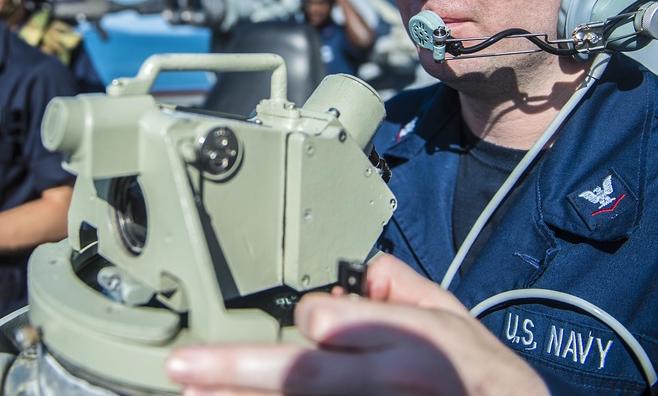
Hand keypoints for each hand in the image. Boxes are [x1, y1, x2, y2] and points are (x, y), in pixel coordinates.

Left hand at [165, 255, 547, 394]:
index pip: (331, 321)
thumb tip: (353, 274)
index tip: (309, 316)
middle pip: (300, 373)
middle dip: (236, 367)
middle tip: (183, 365)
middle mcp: (384, 379)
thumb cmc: (475, 367)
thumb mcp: (444, 311)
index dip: (311, 317)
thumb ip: (393, 286)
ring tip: (191, 394)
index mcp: (403, 338)